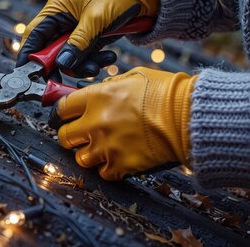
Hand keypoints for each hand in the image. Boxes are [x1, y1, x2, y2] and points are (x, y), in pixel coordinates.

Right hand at [16, 0, 157, 77]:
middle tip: (69, 78)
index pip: (34, 36)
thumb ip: (78, 42)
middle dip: (62, 66)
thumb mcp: (96, 18)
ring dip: (83, 66)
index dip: (29, 56)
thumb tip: (62, 64)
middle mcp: (63, 21)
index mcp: (57, 9)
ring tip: (101, 63)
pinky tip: (110, 57)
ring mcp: (77, 31)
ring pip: (69, 58)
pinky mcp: (90, 39)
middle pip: (51, 51)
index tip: (29, 74)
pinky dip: (95, 61)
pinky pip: (85, 57)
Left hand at [49, 67, 196, 180]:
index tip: (63, 117)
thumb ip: (109, 86)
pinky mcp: (121, 165)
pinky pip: (103, 173)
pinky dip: (108, 168)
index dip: (60, 114)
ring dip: (89, 154)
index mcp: (97, 97)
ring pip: (80, 158)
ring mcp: (107, 146)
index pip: (61, 108)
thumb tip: (97, 91)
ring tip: (102, 148)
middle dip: (71, 136)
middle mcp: (96, 122)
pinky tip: (118, 159)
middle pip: (65, 136)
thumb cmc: (166, 93)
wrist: (188, 116)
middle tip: (80, 134)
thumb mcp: (133, 77)